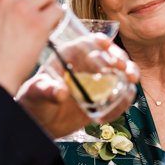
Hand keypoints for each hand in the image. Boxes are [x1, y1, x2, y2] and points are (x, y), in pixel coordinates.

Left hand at [17, 35, 138, 135]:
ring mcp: (97, 82)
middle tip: (122, 67)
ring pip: (120, 73)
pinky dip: (124, 100)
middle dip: (120, 58)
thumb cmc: (33, 101)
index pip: (88, 43)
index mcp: (70, 56)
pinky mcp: (103, 99)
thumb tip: (59, 91)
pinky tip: (119, 105)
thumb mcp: (35, 92)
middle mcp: (87, 66)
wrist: (40, 122)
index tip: (105, 45)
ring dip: (130, 74)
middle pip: (109, 55)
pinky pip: (119, 96)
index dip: (99, 42)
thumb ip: (45, 90)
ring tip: (131, 81)